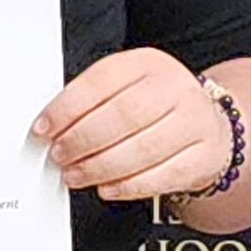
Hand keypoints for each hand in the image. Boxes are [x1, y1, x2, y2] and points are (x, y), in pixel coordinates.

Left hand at [30, 49, 228, 201]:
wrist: (206, 121)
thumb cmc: (155, 103)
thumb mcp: (125, 85)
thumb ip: (92, 101)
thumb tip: (52, 125)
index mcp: (147, 63)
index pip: (101, 82)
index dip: (67, 108)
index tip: (44, 127)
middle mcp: (174, 88)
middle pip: (123, 116)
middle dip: (82, 140)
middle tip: (59, 155)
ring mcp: (195, 121)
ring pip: (142, 149)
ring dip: (100, 167)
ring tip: (76, 174)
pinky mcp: (204, 156)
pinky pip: (164, 177)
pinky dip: (129, 187)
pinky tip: (107, 188)